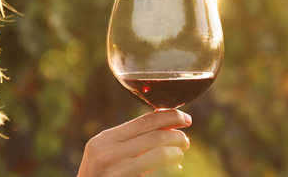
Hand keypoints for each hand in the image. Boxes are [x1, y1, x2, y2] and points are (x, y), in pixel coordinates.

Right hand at [77, 109, 191, 176]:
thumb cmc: (101, 175)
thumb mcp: (107, 153)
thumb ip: (130, 139)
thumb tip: (166, 124)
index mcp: (105, 140)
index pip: (144, 121)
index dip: (169, 117)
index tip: (186, 118)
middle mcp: (107, 153)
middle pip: (155, 136)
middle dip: (177, 137)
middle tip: (185, 141)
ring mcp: (116, 172)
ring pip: (159, 154)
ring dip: (176, 154)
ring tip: (179, 157)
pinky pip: (158, 174)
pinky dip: (171, 170)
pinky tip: (174, 170)